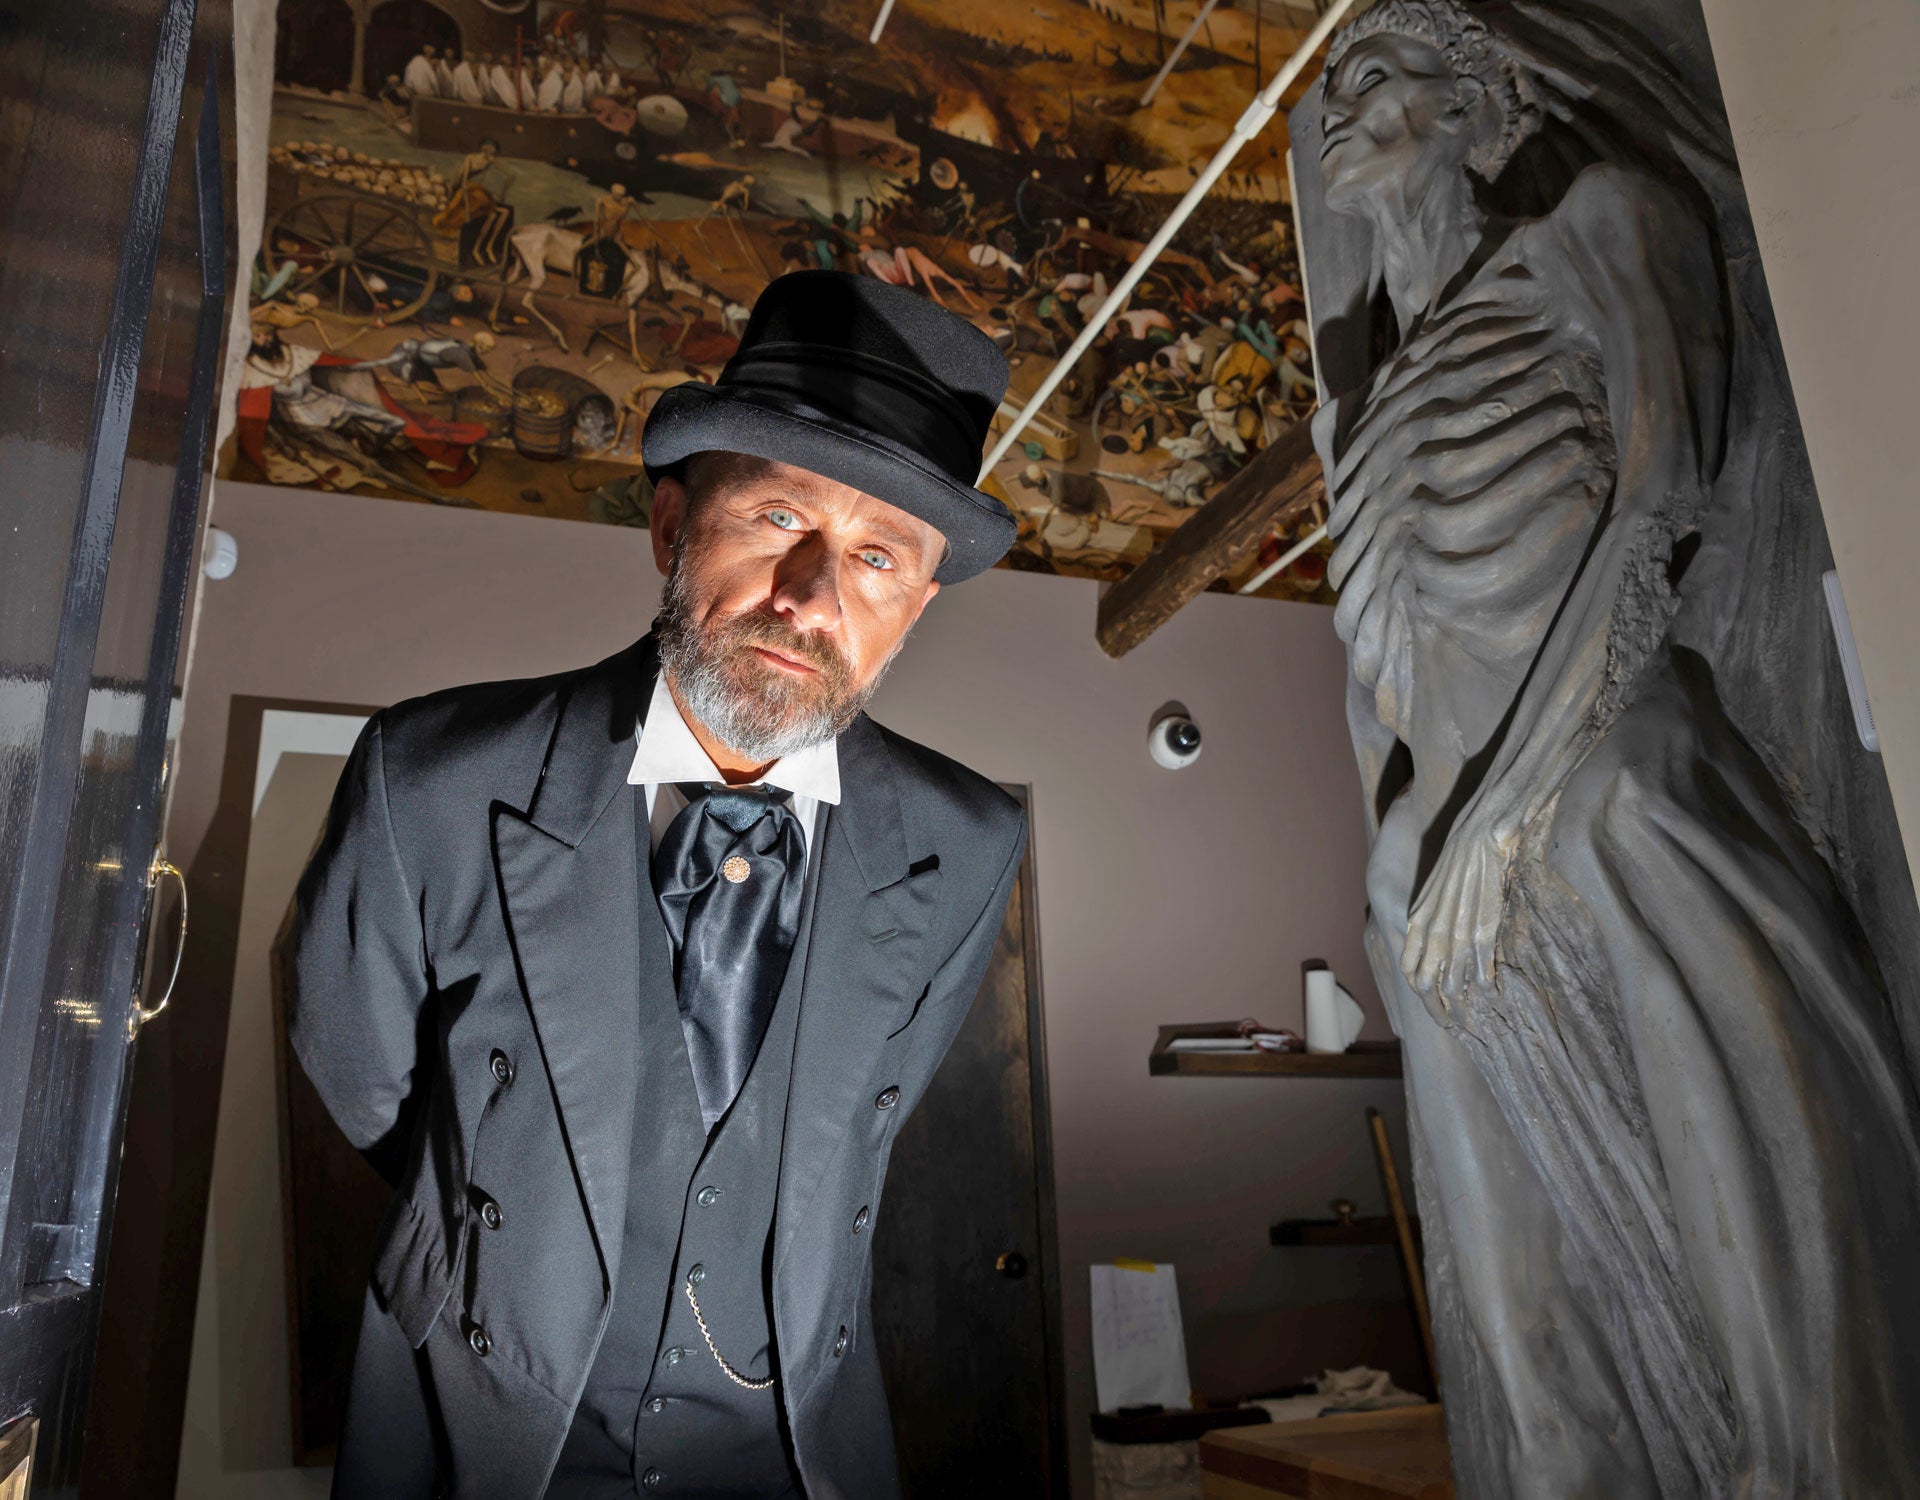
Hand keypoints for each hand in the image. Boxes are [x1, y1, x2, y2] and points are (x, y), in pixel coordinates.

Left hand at [1401, 814, 1513, 1011]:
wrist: (1477, 840)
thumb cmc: (1457, 863)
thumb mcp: (1432, 894)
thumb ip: (1428, 919)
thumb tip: (1429, 937)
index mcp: (1417, 923)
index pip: (1409, 968)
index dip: (1417, 991)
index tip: (1429, 1003)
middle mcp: (1432, 934)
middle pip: (1426, 985)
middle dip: (1436, 1009)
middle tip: (1449, 1023)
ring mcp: (1456, 936)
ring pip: (1452, 985)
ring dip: (1461, 1007)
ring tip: (1470, 1021)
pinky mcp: (1480, 934)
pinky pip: (1480, 973)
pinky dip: (1486, 989)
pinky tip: (1493, 995)